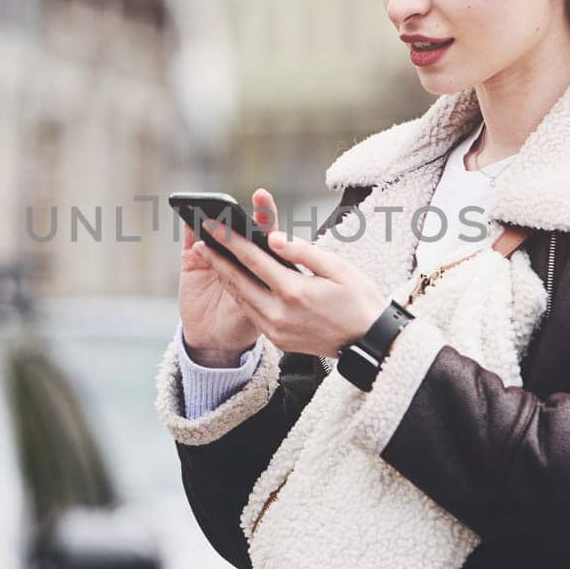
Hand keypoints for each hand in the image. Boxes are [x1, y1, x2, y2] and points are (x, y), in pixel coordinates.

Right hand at [178, 188, 280, 365]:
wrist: (218, 343)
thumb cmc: (246, 323)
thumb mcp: (263, 304)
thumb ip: (265, 280)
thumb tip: (273, 253)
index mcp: (259, 261)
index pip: (265, 233)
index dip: (265, 213)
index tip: (263, 197)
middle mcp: (237, 253)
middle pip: (239, 226)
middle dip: (238, 209)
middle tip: (245, 195)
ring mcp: (215, 255)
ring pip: (213, 229)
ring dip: (212, 215)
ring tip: (212, 205)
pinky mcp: (192, 261)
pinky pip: (190, 240)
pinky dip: (189, 227)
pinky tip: (190, 217)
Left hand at [192, 193, 388, 358]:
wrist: (368, 343)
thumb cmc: (359, 300)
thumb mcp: (337, 268)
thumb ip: (302, 251)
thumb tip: (273, 236)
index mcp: (293, 291)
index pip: (253, 259)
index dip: (230, 240)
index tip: (214, 225)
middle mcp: (279, 313)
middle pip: (238, 280)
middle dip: (217, 257)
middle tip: (201, 237)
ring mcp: (276, 329)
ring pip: (241, 298)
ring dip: (224, 276)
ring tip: (210, 256)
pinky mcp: (277, 340)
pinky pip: (251, 313)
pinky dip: (239, 294)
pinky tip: (233, 281)